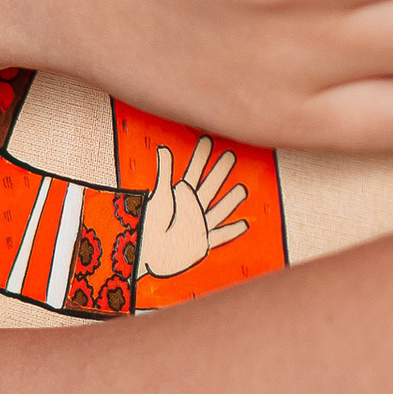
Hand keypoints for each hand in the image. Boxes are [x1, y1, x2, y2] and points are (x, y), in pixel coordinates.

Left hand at [137, 137, 248, 279]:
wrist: (148, 253)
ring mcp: (198, 224)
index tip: (207, 140)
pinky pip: (219, 237)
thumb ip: (164, 173)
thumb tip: (163, 148)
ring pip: (219, 209)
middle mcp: (192, 208)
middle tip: (231, 155)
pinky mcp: (201, 242)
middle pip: (209, 187)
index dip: (200, 157)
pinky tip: (244, 224)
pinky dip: (231, 232)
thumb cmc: (151, 225)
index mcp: (180, 196)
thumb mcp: (159, 197)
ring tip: (242, 189)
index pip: (193, 172)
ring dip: (230, 200)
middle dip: (219, 172)